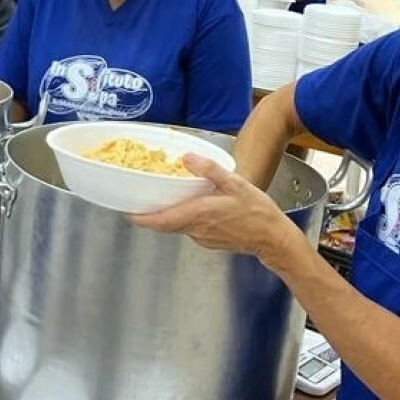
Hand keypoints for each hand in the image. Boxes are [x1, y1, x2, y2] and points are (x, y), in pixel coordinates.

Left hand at [130, 155, 293, 265]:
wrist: (273, 238)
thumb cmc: (257, 212)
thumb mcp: (236, 184)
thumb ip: (210, 170)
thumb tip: (187, 158)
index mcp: (199, 214)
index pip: (161, 221)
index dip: (141, 218)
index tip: (127, 213)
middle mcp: (196, 229)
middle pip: (164, 225)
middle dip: (148, 216)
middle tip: (136, 203)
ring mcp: (202, 238)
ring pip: (176, 227)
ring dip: (165, 217)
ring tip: (159, 201)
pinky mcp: (209, 241)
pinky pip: (188, 230)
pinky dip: (181, 219)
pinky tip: (187, 207)